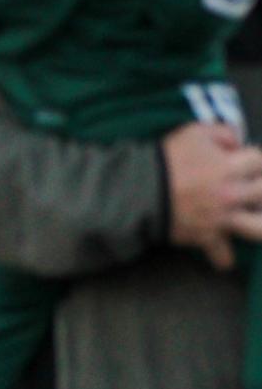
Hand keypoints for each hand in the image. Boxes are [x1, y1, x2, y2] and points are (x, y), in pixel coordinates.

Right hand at [162, 122, 261, 271]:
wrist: (138, 188)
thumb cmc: (166, 158)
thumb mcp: (193, 132)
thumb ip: (222, 132)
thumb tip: (237, 142)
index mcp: (230, 168)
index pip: (259, 160)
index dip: (251, 158)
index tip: (239, 159)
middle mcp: (232, 195)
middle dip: (260, 187)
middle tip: (248, 187)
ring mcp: (222, 219)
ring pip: (257, 229)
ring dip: (258, 224)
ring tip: (248, 217)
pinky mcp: (206, 236)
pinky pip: (222, 255)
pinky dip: (223, 257)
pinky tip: (224, 254)